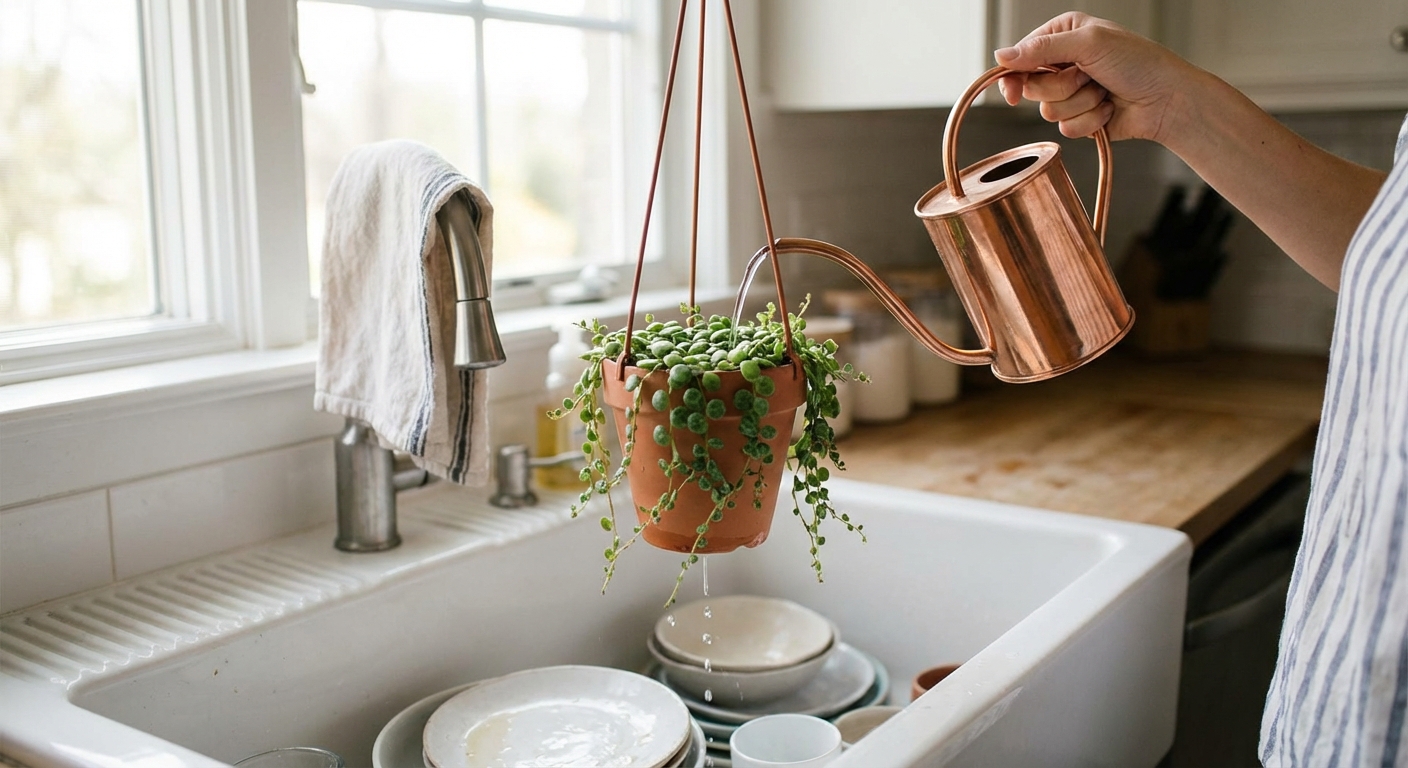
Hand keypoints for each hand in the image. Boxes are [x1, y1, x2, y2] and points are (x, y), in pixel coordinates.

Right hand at [994, 13, 1192, 143]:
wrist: (1167, 99)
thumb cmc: (1139, 63)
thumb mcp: (1089, 44)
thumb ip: (1043, 49)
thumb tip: (1000, 56)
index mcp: (1063, 34)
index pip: (1020, 56)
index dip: (1014, 76)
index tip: (1014, 92)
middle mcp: (1064, 62)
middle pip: (1031, 86)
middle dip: (1061, 87)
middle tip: (1086, 77)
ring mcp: (1072, 92)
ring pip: (1048, 110)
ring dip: (1080, 103)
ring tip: (1103, 91)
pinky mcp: (1080, 118)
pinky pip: (1065, 128)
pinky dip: (1090, 120)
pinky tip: (1109, 108)